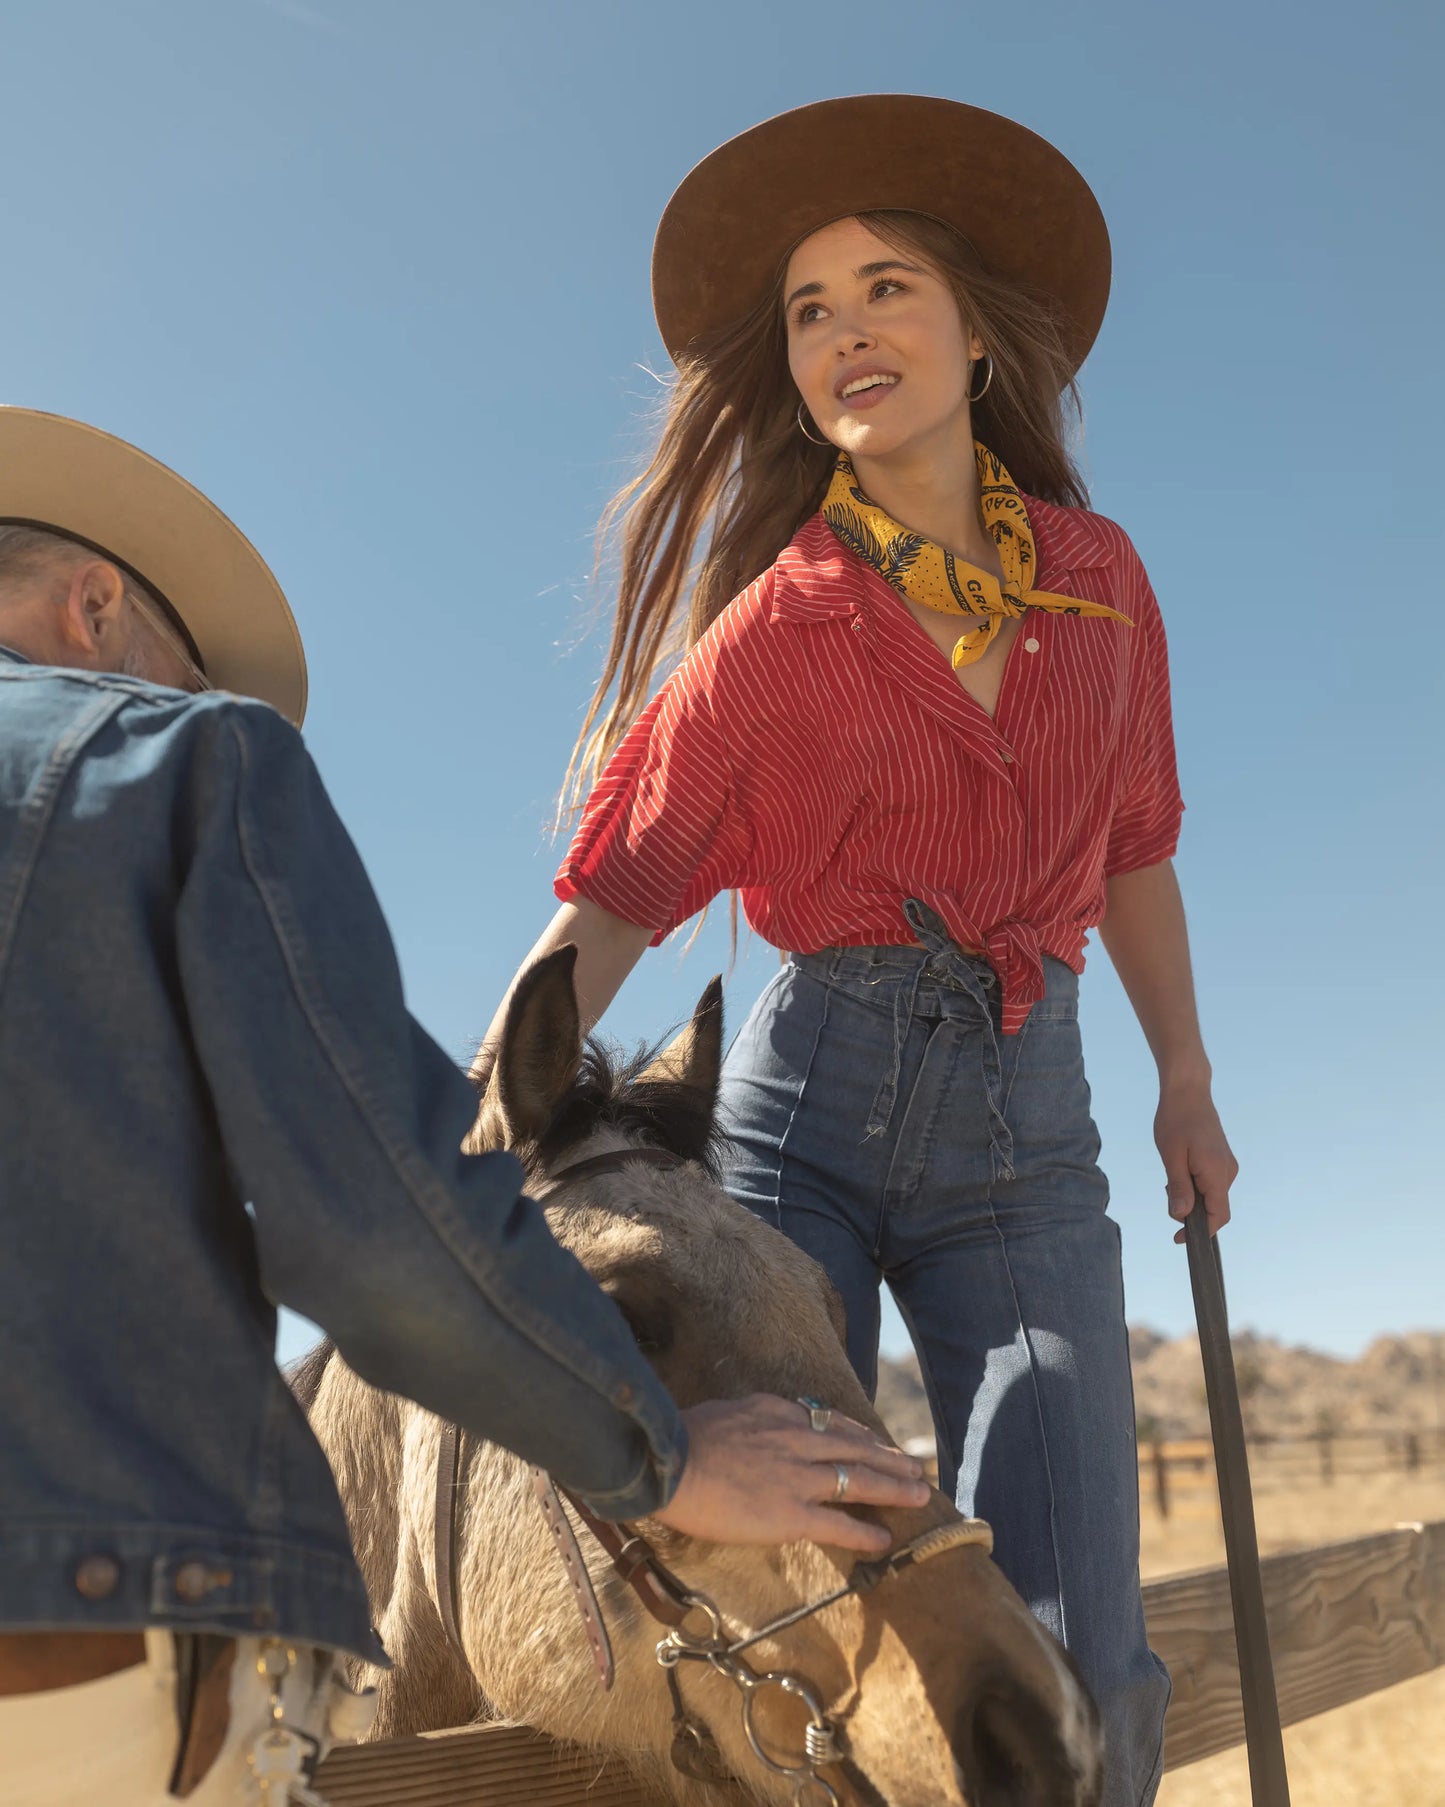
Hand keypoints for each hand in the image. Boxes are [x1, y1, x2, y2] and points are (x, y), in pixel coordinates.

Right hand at [654, 1394, 929, 1552]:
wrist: (668, 1463)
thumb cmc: (685, 1436)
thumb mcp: (730, 1410)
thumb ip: (758, 1417)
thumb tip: (768, 1421)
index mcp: (780, 1413)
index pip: (833, 1423)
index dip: (861, 1435)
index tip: (878, 1442)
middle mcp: (798, 1441)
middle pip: (857, 1448)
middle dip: (890, 1459)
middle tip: (916, 1467)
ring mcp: (798, 1478)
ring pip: (859, 1480)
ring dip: (893, 1488)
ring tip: (919, 1495)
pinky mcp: (790, 1515)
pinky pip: (838, 1524)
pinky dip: (864, 1531)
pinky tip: (883, 1537)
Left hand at [1155, 1080, 1237, 1243]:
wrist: (1188, 1090)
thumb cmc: (1176, 1120)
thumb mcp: (1171, 1157)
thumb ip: (1177, 1187)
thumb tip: (1180, 1216)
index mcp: (1217, 1174)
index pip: (1219, 1216)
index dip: (1201, 1232)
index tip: (1179, 1238)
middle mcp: (1228, 1172)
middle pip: (1214, 1208)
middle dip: (1192, 1212)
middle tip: (1167, 1194)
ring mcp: (1227, 1165)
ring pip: (1211, 1195)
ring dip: (1192, 1197)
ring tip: (1170, 1176)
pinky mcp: (1221, 1159)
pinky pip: (1211, 1182)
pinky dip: (1195, 1185)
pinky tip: (1179, 1170)